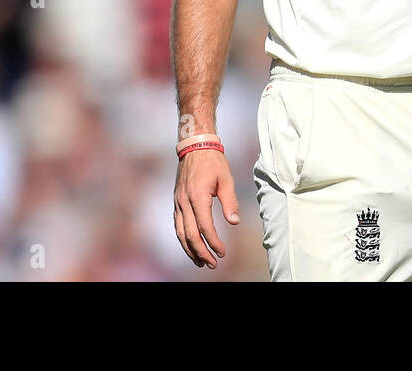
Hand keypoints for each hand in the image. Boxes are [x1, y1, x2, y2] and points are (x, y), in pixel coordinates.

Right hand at [173, 149, 239, 268]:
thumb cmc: (214, 162)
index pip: (205, 226)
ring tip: (202, 262)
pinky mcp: (176, 203)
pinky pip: (178, 226)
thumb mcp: (226, 179)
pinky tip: (192, 247)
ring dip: (190, 250)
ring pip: (180, 233)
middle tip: (213, 263)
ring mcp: (178, 203)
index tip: (223, 252)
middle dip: (201, 252)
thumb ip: (230, 201)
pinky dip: (184, 239)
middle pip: (190, 235)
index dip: (214, 242)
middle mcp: (184, 202)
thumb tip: (234, 222)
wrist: (195, 147)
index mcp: (198, 196)